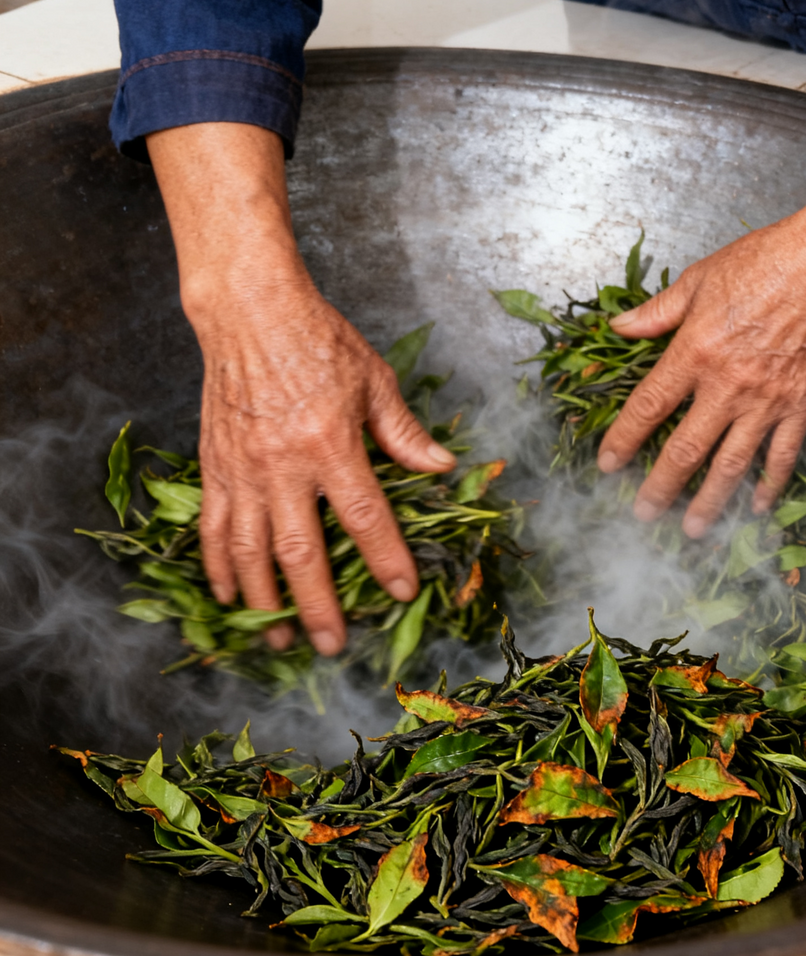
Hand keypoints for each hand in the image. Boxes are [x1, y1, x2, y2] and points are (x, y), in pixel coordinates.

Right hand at [147, 123, 454, 655]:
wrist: (248, 311)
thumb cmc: (317, 340)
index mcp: (330, 444)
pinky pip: (213, 528)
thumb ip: (404, 432)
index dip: (386, 560)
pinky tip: (227, 597)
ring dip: (264, 602)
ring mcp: (243, 470)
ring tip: (279, 639)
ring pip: (249, 552)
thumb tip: (442, 469)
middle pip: (301, 552)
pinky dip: (217, 567)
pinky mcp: (215, 466)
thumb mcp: (374, 380)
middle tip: (332, 644)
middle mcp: (283, 465)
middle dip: (318, 605)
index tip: (402, 593)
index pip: (365, 518)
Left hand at [596, 172, 805, 536]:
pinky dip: (769, 484)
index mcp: (694, 352)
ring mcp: (766, 400)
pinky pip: (782, 454)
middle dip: (660, 488)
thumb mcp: (698, 279)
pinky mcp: (801, 404)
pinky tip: (755, 507)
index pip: (648, 407)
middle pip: (685, 450)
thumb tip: (617, 328)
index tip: (607, 465)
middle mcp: (727, 385)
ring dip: (709, 501)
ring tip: (692, 530)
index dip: (623, 440)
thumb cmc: (763, 263)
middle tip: (642, 514)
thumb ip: (656, 313)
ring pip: (731, 464)